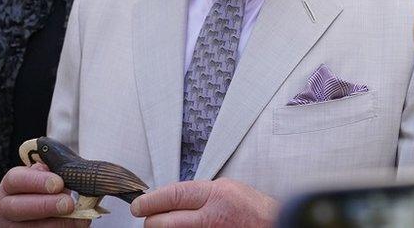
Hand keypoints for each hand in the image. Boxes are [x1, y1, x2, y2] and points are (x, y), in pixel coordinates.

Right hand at [0, 163, 88, 226]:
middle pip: (18, 208)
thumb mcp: (47, 173)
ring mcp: (15, 226)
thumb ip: (51, 172)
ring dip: (58, 222)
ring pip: (31, 227)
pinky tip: (78, 223)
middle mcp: (7, 207)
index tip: (59, 183)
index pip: (15, 180)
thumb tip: (66, 176)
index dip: (37, 181)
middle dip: (46, 205)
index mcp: (10, 185)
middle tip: (68, 203)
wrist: (48, 201)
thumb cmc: (48, 184)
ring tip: (78, 215)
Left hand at [131, 178, 278, 226]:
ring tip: (173, 224)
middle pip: (163, 221)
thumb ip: (202, 193)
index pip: (172, 195)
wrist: (274, 226)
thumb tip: (174, 198)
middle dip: (153, 220)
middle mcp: (211, 218)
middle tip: (150, 218)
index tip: (139, 205)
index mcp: (216, 195)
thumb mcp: (229, 189)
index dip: (150, 200)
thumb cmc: (255, 211)